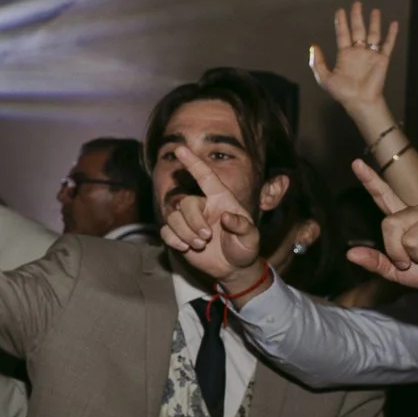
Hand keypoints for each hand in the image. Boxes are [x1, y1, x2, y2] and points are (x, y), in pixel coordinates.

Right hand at [157, 146, 264, 285]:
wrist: (233, 268)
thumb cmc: (244, 248)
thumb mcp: (251, 238)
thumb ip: (242, 226)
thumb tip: (226, 217)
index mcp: (221, 199)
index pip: (206, 177)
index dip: (194, 162)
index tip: (180, 148)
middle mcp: (203, 206)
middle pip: (185, 203)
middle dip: (192, 222)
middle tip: (206, 238)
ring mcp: (189, 220)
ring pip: (173, 217)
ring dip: (184, 233)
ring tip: (200, 245)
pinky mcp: (178, 234)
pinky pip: (165, 230)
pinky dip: (173, 239)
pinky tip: (185, 248)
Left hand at [307, 1, 400, 117]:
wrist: (359, 101)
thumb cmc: (342, 92)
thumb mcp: (324, 77)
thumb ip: (317, 62)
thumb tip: (313, 46)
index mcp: (345, 55)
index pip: (343, 34)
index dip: (341, 22)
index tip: (340, 10)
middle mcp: (358, 52)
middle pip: (358, 30)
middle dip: (357, 17)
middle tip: (356, 4)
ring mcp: (371, 55)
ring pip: (373, 34)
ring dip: (374, 22)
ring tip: (374, 10)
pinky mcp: (382, 59)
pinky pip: (388, 44)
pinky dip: (391, 34)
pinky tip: (393, 23)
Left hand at [346, 159, 417, 291]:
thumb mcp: (398, 272)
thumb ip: (376, 262)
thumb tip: (350, 254)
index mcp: (405, 219)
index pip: (384, 196)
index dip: (370, 181)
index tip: (357, 164)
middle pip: (390, 224)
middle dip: (398, 252)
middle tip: (415, 259)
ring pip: (411, 239)